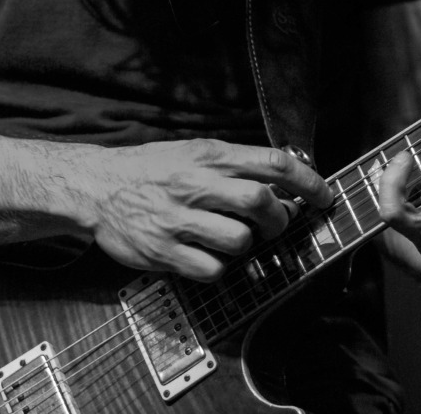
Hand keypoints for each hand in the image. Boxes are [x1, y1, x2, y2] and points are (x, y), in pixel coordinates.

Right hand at [79, 139, 331, 280]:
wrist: (96, 186)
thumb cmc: (152, 168)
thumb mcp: (194, 152)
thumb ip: (235, 164)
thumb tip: (284, 182)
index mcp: (210, 155)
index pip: (273, 162)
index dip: (308, 181)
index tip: (325, 197)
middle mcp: (196, 184)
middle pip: (260, 202)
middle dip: (279, 220)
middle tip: (276, 225)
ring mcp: (178, 219)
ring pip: (239, 240)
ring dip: (247, 245)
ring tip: (234, 239)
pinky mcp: (163, 251)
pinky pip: (212, 269)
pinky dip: (219, 268)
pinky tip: (208, 256)